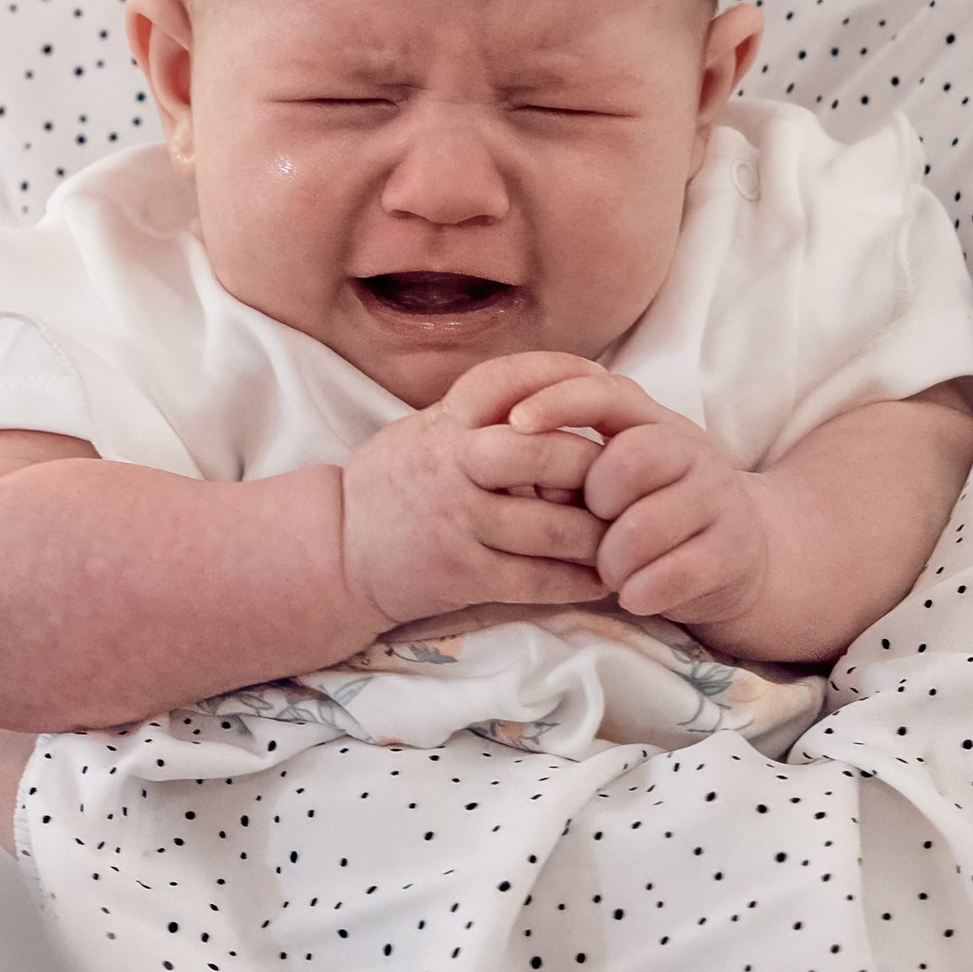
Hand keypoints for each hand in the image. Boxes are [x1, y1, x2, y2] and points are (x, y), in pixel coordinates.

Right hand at [337, 350, 608, 631]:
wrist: (335, 548)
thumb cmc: (394, 481)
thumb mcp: (430, 428)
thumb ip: (487, 412)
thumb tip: (567, 398)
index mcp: (449, 423)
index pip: (518, 388)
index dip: (571, 394)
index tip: (612, 408)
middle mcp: (454, 465)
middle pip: (547, 457)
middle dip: (599, 474)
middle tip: (637, 486)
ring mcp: (457, 522)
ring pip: (552, 528)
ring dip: (600, 537)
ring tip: (631, 539)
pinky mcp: (460, 575)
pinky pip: (536, 580)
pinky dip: (577, 583)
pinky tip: (602, 581)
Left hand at [500, 369, 769, 638]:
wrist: (738, 557)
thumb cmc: (651, 513)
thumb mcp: (611, 480)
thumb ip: (567, 469)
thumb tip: (524, 477)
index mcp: (652, 422)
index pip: (606, 392)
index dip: (559, 402)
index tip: (516, 423)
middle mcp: (691, 450)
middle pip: (633, 457)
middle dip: (597, 500)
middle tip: (588, 531)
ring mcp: (719, 499)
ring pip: (649, 524)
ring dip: (614, 558)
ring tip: (609, 572)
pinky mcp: (733, 551)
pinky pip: (678, 572)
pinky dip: (643, 590)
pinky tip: (634, 595)